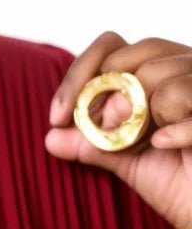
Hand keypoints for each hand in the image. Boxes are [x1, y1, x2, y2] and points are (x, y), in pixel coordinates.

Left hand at [45, 31, 191, 228]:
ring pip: (161, 75)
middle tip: (105, 128)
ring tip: (147, 141)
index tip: (58, 117)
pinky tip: (165, 145)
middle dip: (108, 92)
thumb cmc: (177, 183)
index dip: (80, 74)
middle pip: (134, 54)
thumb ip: (90, 142)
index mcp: (156, 68)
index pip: (110, 45)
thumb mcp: (124, 160)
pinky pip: (187, 98)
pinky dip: (171, 127)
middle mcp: (183, 67)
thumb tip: (51, 139)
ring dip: (142, 112)